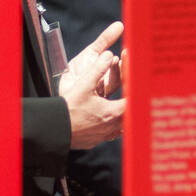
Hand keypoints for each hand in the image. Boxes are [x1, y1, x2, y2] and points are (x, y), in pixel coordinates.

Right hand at [60, 22, 125, 148]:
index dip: (137, 91)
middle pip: (131, 116)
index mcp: (112, 112)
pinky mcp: (94, 141)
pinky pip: (110, 135)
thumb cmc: (69, 109)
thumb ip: (98, 69)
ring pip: (122, 128)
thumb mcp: (83, 85)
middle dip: (133, 105)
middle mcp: (111, 126)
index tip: (140, 84)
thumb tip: (108, 54)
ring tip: (126, 110)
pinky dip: (113, 128)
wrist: (54, 129)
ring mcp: (103, 136)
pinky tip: (109, 123)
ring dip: (125, 118)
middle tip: (137, 96)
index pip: (134, 101)